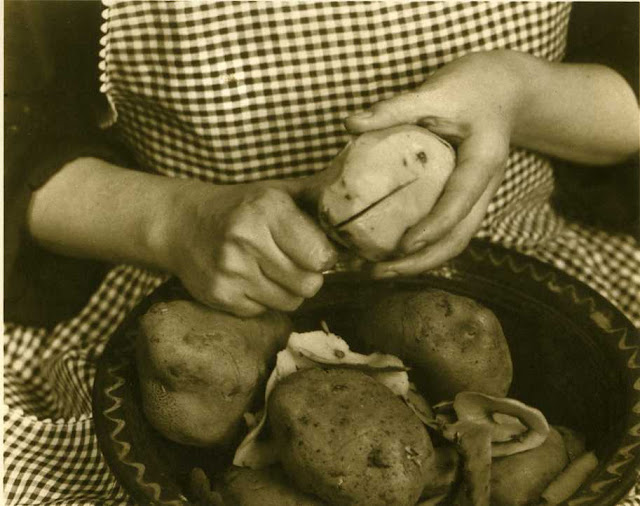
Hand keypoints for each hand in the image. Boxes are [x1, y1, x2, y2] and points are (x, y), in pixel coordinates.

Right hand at [160, 180, 337, 316]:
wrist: (180, 224)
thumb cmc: (240, 207)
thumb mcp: (277, 191)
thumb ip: (317, 198)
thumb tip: (359, 206)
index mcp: (267, 209)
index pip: (320, 255)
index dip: (325, 257)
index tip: (316, 251)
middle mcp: (247, 240)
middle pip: (309, 284)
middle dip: (309, 276)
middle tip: (294, 262)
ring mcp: (231, 271)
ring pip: (290, 302)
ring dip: (288, 290)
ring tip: (271, 269)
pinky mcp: (220, 295)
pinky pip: (264, 311)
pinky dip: (264, 300)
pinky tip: (249, 278)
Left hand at [344, 50, 523, 277]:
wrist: (507, 89)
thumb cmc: (474, 86)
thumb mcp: (438, 90)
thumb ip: (396, 108)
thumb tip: (349, 124)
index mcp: (482, 162)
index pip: (459, 202)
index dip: (432, 227)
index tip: (403, 247)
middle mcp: (484, 188)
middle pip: (458, 237)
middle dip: (420, 262)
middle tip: (376, 272)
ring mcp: (476, 197)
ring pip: (453, 240)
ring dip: (418, 262)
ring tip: (378, 271)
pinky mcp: (464, 198)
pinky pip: (446, 230)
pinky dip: (421, 246)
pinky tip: (391, 250)